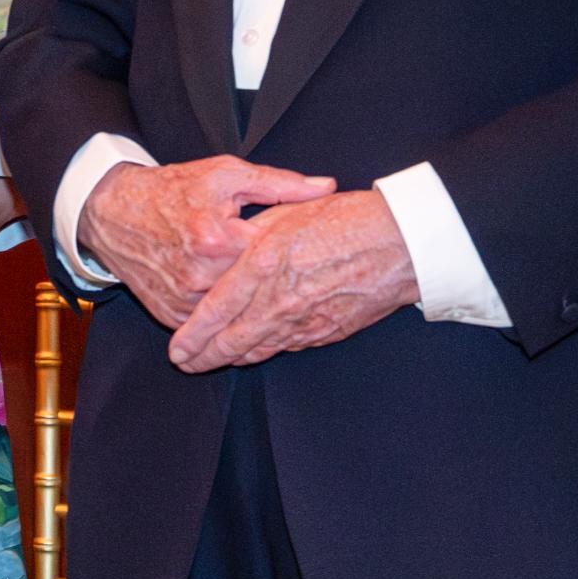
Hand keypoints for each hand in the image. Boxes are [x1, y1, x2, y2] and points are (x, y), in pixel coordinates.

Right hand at [79, 157, 335, 331]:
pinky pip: (210, 325)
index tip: (313, 252)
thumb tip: (325, 187)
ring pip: (237, 313)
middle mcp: (199, 276)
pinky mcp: (170, 315)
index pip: (275, 259)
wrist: (113, 211)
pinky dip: (227, 317)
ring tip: (275, 294)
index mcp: (217, 239)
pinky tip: (244, 307)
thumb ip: (280, 185)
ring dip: (255, 306)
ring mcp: (182, 300)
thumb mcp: (226, 175)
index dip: (297, 255)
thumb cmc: (172, 190)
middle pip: (259, 291)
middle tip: (300, 276)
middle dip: (279, 283)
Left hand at [165, 191, 419, 371]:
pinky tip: (252, 352)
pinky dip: (264, 351)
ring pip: (259, 349)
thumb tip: (225, 255)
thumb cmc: (344, 219)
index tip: (176, 349)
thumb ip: (250, 237)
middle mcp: (280, 299)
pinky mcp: (327, 331)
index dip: (193, 335)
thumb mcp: (286, 214)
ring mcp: (305, 320)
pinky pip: (287, 346)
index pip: (217, 310)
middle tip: (185, 364)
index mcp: (263, 265)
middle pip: (232, 341)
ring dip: (231, 359)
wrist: (401, 243)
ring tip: (209, 363)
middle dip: (204, 358)